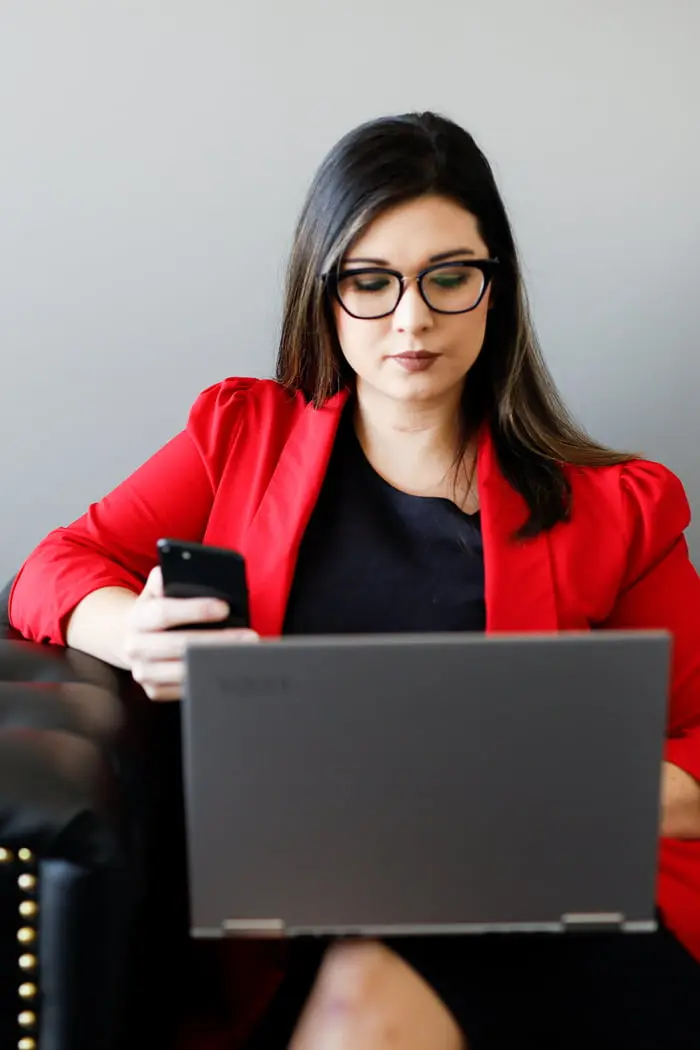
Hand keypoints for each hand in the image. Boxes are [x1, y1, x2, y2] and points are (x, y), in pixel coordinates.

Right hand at [124, 566, 258, 700]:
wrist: (132, 640)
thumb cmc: (156, 611)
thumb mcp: (155, 591)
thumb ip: (167, 578)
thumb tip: (190, 571)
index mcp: (137, 618)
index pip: (164, 612)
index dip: (195, 610)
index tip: (225, 607)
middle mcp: (135, 647)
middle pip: (180, 645)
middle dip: (217, 640)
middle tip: (249, 636)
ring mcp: (143, 672)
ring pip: (184, 670)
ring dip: (218, 663)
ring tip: (246, 654)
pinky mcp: (153, 691)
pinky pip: (186, 688)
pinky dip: (209, 679)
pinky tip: (230, 670)